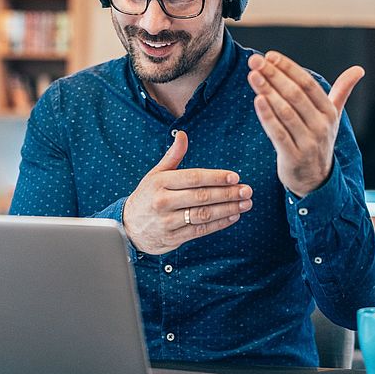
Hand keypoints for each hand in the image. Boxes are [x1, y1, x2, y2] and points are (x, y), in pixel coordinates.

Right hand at [122, 131, 252, 254]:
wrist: (128, 227)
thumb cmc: (147, 196)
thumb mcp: (155, 174)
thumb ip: (173, 156)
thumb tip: (183, 135)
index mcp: (160, 183)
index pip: (193, 178)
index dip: (216, 177)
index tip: (235, 177)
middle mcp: (163, 202)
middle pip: (201, 197)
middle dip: (227, 194)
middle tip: (246, 191)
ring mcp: (167, 222)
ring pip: (203, 215)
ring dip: (227, 209)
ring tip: (245, 204)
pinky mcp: (172, 238)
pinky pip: (200, 231)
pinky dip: (219, 224)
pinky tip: (233, 217)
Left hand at [247, 51, 363, 196]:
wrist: (316, 180)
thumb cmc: (319, 141)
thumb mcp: (332, 117)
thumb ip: (342, 91)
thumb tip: (359, 69)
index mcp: (329, 113)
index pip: (308, 84)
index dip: (289, 68)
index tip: (270, 56)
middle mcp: (321, 126)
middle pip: (295, 95)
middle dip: (274, 76)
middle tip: (255, 61)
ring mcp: (308, 143)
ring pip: (285, 112)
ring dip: (267, 91)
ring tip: (253, 75)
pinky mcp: (293, 157)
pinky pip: (278, 133)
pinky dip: (267, 116)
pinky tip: (257, 100)